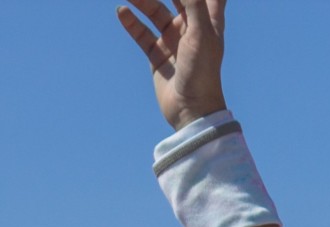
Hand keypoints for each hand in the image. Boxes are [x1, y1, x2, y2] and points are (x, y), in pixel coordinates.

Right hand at [117, 0, 228, 131]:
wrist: (192, 112)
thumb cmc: (203, 73)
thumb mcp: (201, 34)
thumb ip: (193, 4)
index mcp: (208, 21)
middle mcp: (190, 28)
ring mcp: (173, 41)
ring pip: (154, 12)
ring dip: (141, 0)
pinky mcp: (158, 56)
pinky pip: (142, 34)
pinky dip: (131, 23)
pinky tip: (122, 11)